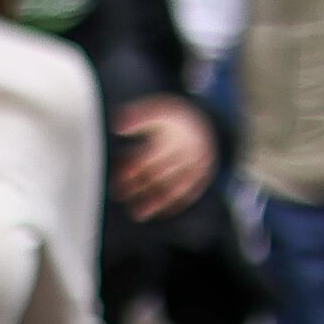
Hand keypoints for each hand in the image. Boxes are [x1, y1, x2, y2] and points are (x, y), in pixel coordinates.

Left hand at [110, 96, 217, 219]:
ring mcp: (199, 162)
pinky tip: (163, 213)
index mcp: (174, 133)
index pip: (149, 154)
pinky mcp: (206, 173)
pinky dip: (178, 203)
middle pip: (160, 171)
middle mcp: (188, 148)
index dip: (132, 167)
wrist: (204, 123)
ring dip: (157, 201)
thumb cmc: (172, 120)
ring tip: (138, 214)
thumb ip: (137, 117)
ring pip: (176, 184)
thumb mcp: (156, 109)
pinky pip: (193, 190)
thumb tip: (118, 127)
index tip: (118, 178)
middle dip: (139, 186)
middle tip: (121, 196)